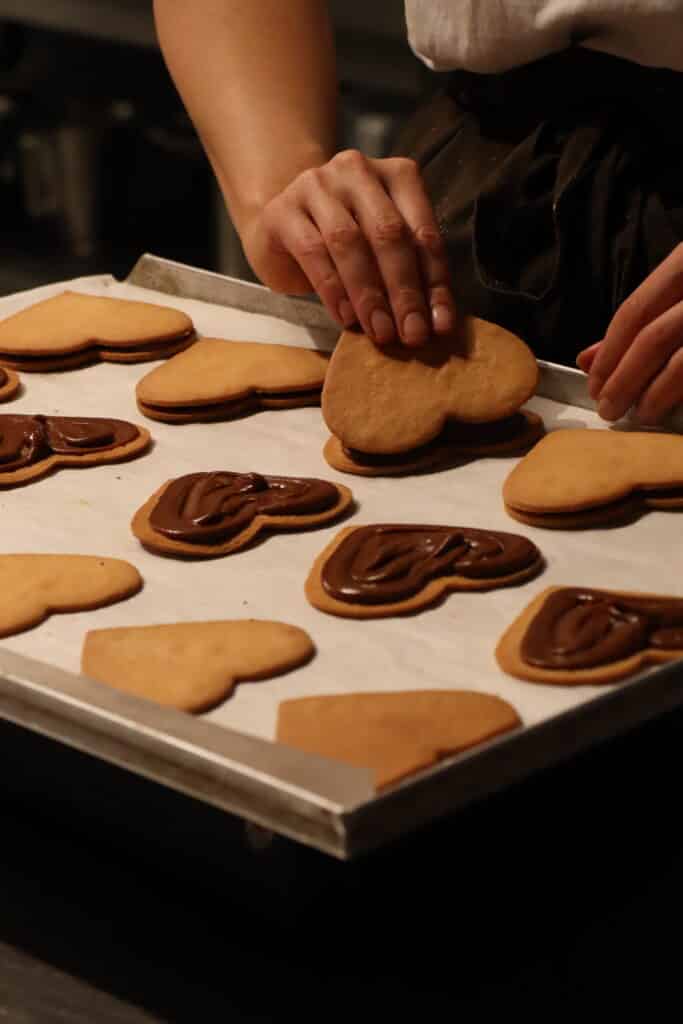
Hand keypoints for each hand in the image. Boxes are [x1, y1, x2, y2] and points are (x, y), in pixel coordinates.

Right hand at [240, 149, 455, 346]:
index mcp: (396, 175)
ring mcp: (317, 186)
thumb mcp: (382, 251)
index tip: (440, 325)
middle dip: (404, 290)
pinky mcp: (283, 210)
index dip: (435, 282)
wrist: (279, 227)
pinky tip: (346, 318)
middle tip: (412, 334)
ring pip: (349, 242)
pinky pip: (313, 252)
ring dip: (369, 294)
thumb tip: (435, 321)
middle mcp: (358, 171)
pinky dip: (333, 290)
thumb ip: (409, 274)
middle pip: (389, 234)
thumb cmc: (342, 242)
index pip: (423, 231)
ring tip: (381, 331)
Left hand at [577, 243, 682, 424]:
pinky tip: (676, 412)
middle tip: (608, 411)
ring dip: (656, 394)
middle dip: (624, 380)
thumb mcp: (680, 293)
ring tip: (640, 415)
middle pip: (655, 337)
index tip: (593, 387)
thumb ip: (640, 322)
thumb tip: (587, 359)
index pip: (635, 311)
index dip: (610, 354)